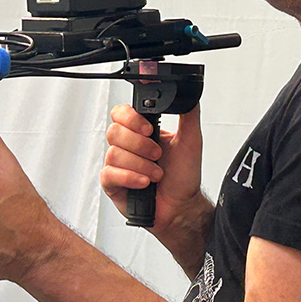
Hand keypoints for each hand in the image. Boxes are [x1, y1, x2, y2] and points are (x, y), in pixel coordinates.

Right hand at [100, 103, 203, 236]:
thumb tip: (187, 95)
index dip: (132, 119)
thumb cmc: (184, 176)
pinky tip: (144, 182)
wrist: (182, 206)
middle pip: (114, 131)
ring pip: (113, 153)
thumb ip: (188, 114)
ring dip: (140, 164)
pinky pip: (109, 174)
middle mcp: (127, 145)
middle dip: (140, 145)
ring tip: (156, 174)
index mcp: (142, 131)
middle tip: (158, 155)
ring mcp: (118, 164)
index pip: (121, 113)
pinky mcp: (112, 184)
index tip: (150, 129)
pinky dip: (130, 177)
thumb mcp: (191, 139)